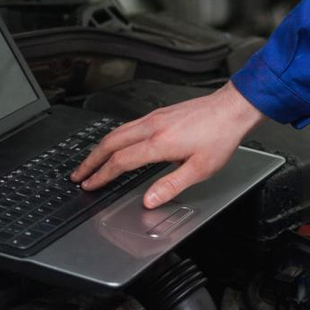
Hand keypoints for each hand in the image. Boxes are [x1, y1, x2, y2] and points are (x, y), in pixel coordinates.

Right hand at [70, 82, 265, 208]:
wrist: (231, 109)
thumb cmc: (220, 137)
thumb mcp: (200, 170)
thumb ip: (171, 186)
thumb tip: (149, 199)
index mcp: (160, 143)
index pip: (121, 161)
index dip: (102, 175)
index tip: (90, 185)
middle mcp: (152, 127)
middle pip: (110, 143)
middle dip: (91, 160)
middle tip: (78, 174)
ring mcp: (154, 117)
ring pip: (116, 131)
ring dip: (100, 148)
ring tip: (90, 161)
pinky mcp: (159, 113)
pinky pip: (127, 125)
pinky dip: (113, 138)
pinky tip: (114, 144)